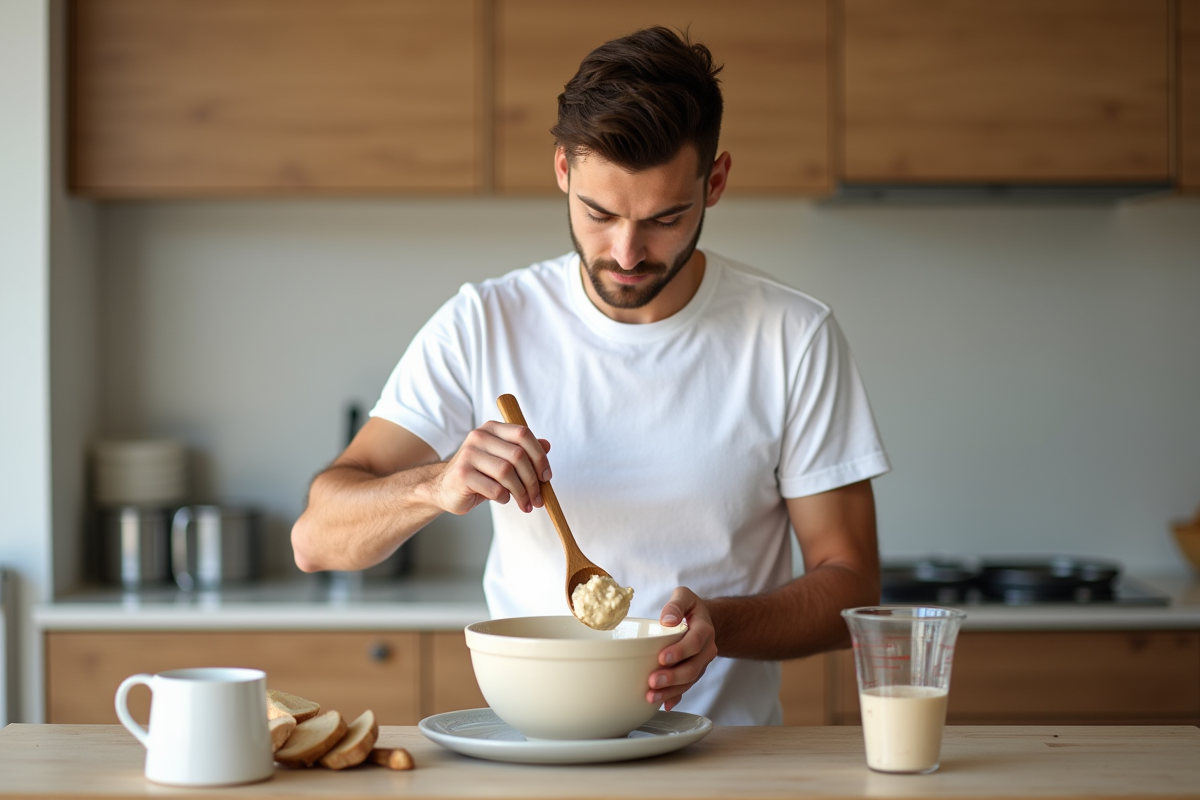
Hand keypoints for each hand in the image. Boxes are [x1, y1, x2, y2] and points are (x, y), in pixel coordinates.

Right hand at [435, 421, 551, 515]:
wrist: (444, 488)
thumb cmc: (479, 475)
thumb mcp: (502, 460)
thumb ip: (523, 452)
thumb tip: (547, 445)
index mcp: (492, 429)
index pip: (523, 434)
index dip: (540, 456)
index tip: (547, 477)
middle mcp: (479, 437)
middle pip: (518, 455)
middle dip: (533, 480)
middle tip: (538, 498)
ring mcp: (468, 454)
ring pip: (507, 472)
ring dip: (521, 492)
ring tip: (525, 504)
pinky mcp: (462, 474)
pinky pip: (494, 488)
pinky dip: (504, 497)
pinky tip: (502, 499)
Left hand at [647, 587, 717, 711]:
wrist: (704, 621)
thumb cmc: (689, 608)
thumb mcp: (684, 597)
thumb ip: (676, 605)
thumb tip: (667, 620)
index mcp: (704, 630)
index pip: (694, 643)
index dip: (680, 651)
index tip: (663, 657)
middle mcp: (706, 651)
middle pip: (692, 668)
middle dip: (673, 677)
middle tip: (653, 681)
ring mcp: (701, 664)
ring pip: (688, 682)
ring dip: (671, 691)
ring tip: (651, 697)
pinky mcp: (693, 674)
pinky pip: (686, 689)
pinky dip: (675, 698)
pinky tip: (665, 705)